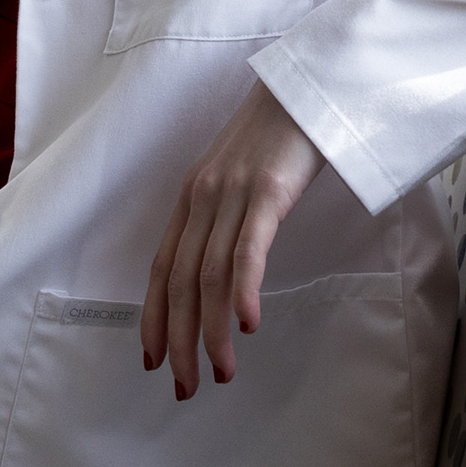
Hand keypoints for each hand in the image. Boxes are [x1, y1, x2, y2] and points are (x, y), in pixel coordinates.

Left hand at [139, 81, 324, 398]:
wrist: (313, 80)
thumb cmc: (286, 129)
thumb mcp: (246, 173)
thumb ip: (232, 213)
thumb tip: (230, 261)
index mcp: (194, 195)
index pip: (163, 268)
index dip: (154, 317)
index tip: (152, 359)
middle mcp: (204, 196)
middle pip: (182, 281)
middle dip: (179, 340)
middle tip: (184, 386)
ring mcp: (235, 192)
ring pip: (211, 276)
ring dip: (212, 331)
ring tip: (222, 372)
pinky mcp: (270, 189)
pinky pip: (248, 250)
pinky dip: (242, 292)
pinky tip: (246, 326)